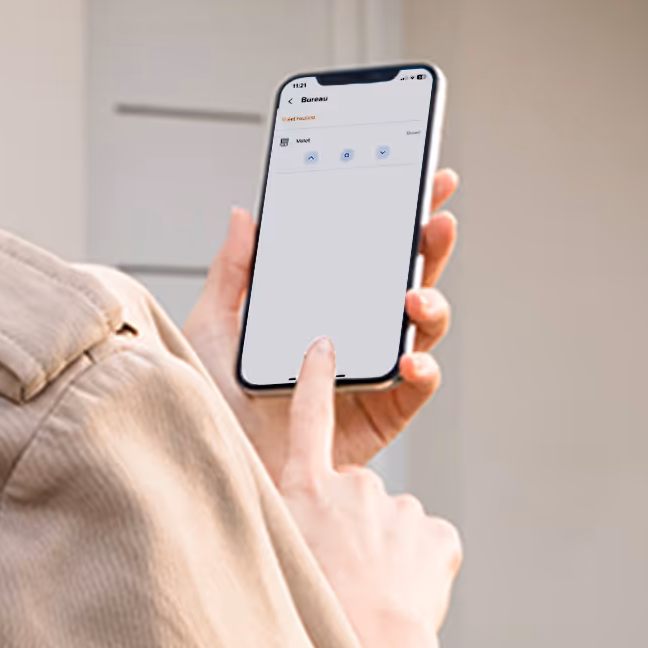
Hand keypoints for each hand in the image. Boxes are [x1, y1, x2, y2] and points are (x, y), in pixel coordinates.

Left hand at [181, 170, 459, 486]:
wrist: (219, 465)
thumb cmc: (211, 404)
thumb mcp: (213, 328)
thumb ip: (233, 273)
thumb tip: (244, 215)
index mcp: (320, 306)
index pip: (367, 253)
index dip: (399, 217)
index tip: (426, 182)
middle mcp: (353, 336)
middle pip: (405, 281)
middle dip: (429, 246)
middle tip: (435, 219)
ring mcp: (371, 374)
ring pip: (420, 331)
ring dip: (430, 305)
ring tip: (414, 295)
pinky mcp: (380, 418)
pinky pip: (415, 391)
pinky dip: (421, 371)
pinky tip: (409, 359)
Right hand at [279, 337, 465, 647]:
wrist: (374, 643)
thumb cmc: (317, 608)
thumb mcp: (277, 551)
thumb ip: (285, 520)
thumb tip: (305, 519)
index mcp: (309, 488)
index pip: (310, 418)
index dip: (315, 380)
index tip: (324, 345)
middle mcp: (355, 486)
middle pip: (358, 495)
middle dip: (358, 527)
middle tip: (347, 573)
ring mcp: (399, 507)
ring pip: (395, 526)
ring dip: (388, 553)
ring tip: (374, 595)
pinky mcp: (437, 533)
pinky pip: (429, 547)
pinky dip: (421, 569)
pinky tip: (406, 596)